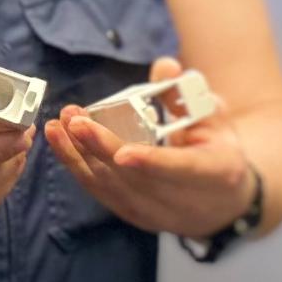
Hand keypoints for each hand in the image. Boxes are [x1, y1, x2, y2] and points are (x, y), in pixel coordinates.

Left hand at [44, 57, 256, 239]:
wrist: (221, 204)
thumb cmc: (218, 151)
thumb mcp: (214, 119)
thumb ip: (186, 94)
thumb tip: (165, 66)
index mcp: (216, 173)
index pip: (182, 170)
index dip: (153, 163)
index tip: (124, 153)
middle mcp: (184, 202)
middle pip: (136, 179)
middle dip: (102, 149)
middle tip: (76, 121)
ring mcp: (156, 214)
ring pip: (113, 187)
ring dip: (81, 156)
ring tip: (60, 126)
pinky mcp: (133, 215)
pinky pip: (101, 192)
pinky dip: (78, 167)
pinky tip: (61, 143)